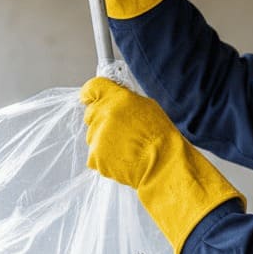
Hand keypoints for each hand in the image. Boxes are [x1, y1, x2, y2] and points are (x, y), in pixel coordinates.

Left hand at [80, 77, 244, 253]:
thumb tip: (109, 100)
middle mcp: (104, 115)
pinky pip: (94, 154)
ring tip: (126, 147)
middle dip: (101, 120)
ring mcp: (97, 137)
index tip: (90, 98)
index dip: (90, 94)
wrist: (162, 165)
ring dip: (104, 140)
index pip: (92, 88)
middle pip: (91, 113)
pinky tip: (123, 157)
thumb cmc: (160, 136)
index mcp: (117, 99)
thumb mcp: (147, 106)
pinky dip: (105, 157)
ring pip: (92, 135)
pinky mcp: (95, 157)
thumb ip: (122, 100)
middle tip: (121, 130)